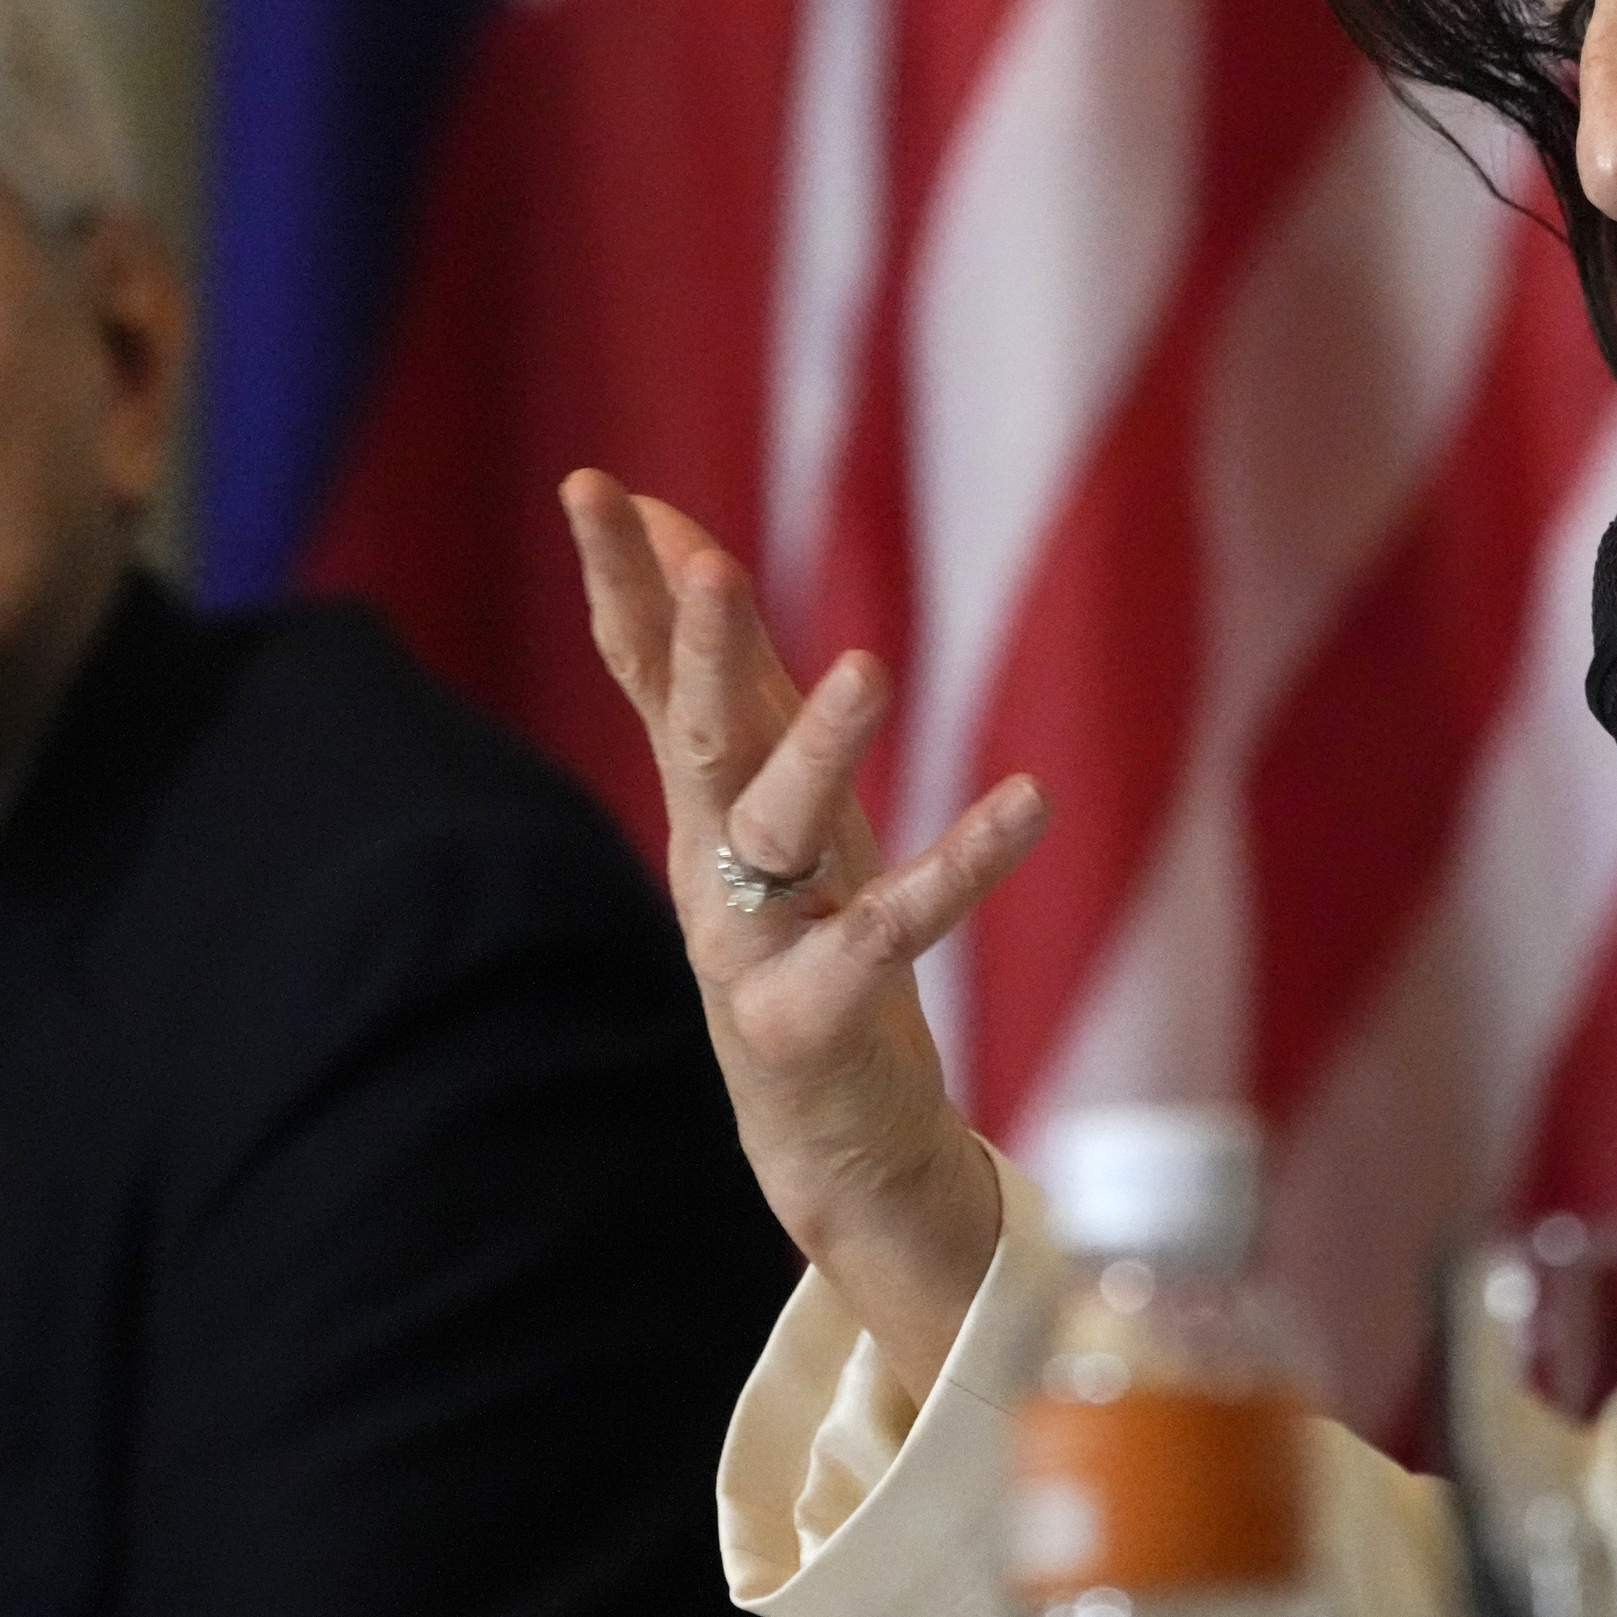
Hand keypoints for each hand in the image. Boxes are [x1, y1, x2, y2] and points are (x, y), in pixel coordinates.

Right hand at [560, 469, 1046, 1395]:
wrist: (826, 1135)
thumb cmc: (803, 932)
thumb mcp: (763, 789)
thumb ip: (722, 669)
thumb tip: (670, 522)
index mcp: (698, 797)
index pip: (642, 669)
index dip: (619, 580)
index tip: (587, 481)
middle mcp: (707, 860)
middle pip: (693, 736)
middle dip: (697, 648)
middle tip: (706, 563)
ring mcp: (752, 943)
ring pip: (778, 828)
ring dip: (820, 748)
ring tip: (870, 666)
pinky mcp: (816, 1017)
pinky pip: (894, 929)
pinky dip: (962, 865)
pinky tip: (1028, 801)